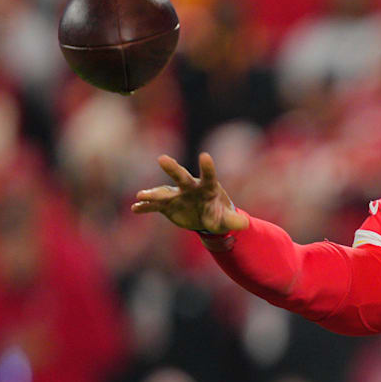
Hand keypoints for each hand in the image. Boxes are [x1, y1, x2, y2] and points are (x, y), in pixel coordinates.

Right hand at [131, 152, 248, 232]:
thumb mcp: (227, 220)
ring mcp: (176, 195)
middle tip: (162, 159)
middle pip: (181, 176)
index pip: (208, 176)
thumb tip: (244, 224)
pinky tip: (136, 208)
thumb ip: (234, 221)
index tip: (205, 156)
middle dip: (172, 168)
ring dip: (153, 193)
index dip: (207, 167)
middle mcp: (190, 187)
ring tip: (141, 195)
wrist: (205, 218)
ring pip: (163, 191)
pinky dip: (145, 206)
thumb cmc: (218, 214)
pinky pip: (154, 205)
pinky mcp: (166, 205)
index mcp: (207, 187)